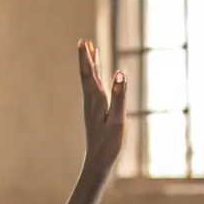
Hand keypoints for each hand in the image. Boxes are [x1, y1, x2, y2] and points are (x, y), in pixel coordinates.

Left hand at [79, 41, 125, 174]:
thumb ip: (120, 95)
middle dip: (87, 58)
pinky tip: (98, 79)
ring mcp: (92, 107)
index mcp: (96, 100)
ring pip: (90, 82)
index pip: (89, 74)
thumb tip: (120, 73)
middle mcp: (91, 101)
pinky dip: (95, 80)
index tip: (83, 42)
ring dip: (91, 66)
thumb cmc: (109, 142)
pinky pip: (94, 90)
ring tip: (92, 53)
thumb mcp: (118, 119)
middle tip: (84, 41)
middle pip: (87, 75)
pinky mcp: (95, 113)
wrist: (97, 162)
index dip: (86, 58)